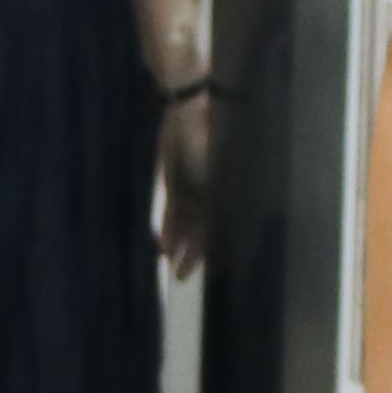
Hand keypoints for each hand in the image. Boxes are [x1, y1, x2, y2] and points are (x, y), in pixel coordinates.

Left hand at [154, 88, 212, 278]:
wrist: (188, 115)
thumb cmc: (208, 145)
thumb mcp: (218, 179)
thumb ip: (218, 209)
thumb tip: (222, 237)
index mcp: (229, 193)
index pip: (224, 230)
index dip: (217, 251)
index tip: (213, 273)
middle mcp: (213, 196)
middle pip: (203, 232)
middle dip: (194, 254)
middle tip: (183, 277)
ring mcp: (194, 191)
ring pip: (186, 226)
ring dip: (178, 244)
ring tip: (171, 265)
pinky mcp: (175, 184)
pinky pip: (173, 213)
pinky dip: (168, 229)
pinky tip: (162, 246)